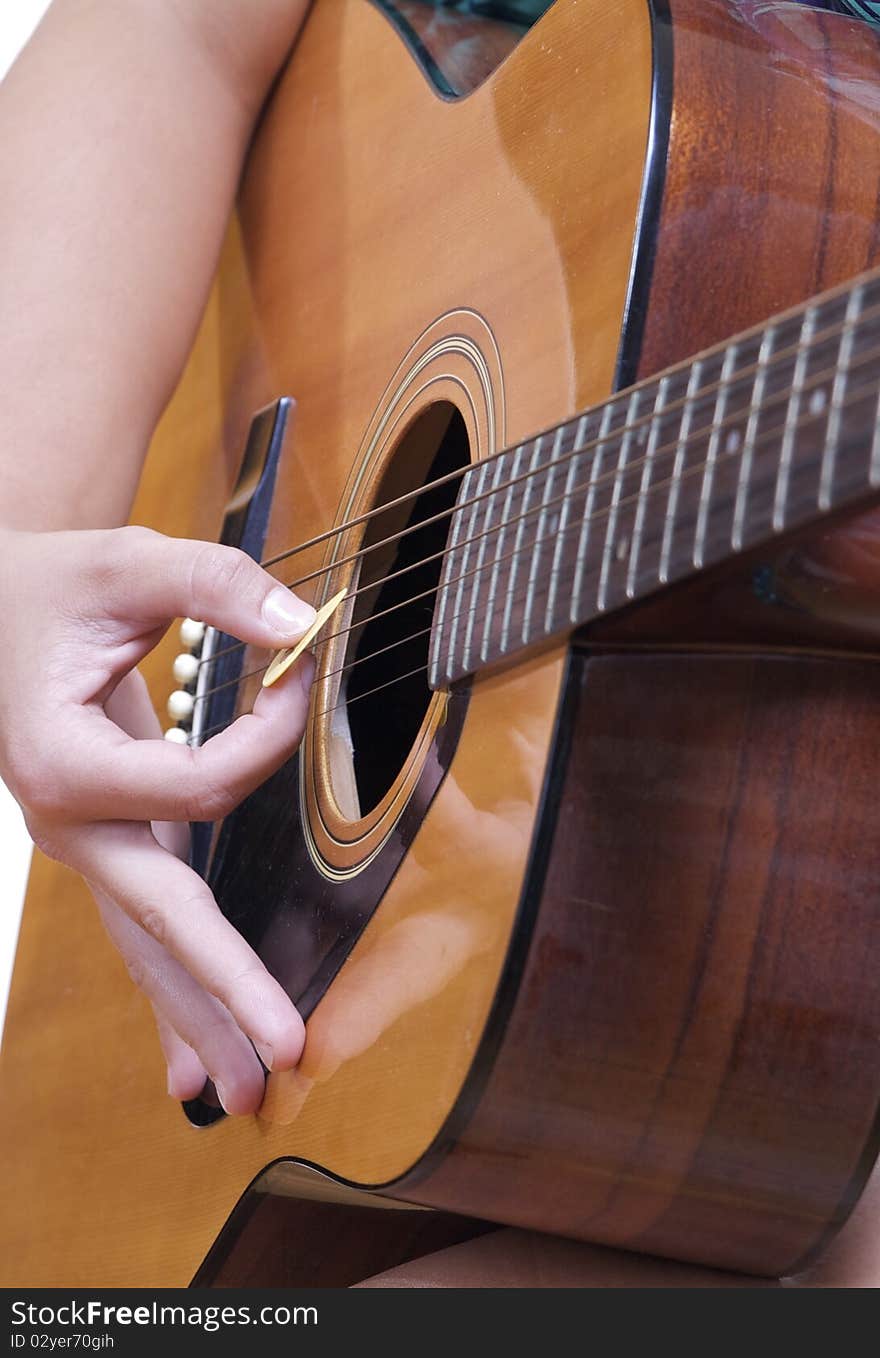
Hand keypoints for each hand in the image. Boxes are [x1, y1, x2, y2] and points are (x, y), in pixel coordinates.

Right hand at [0, 523, 316, 1114]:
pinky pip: (145, 930)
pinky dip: (175, 989)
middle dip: (226, 985)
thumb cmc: (54, 585)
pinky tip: (193, 1059)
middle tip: (288, 1053)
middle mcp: (68, 822)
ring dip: (200, 1017)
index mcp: (62, 761)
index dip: (271, 736)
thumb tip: (302, 626)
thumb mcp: (128, 561)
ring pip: (147, 946)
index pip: (198, 784)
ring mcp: (84, 845)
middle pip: (158, 919)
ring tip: (246, 1095)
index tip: (304, 670)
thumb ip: (215, 584)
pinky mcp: (107, 845)